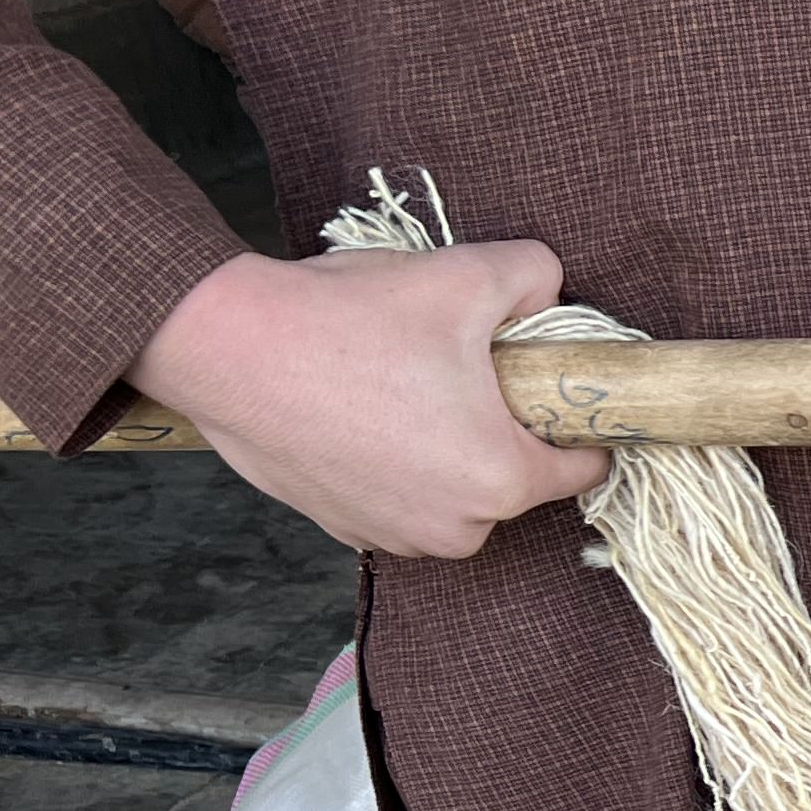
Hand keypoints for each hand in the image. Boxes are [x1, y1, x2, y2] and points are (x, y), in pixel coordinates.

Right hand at [132, 242, 603, 557]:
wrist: (228, 347)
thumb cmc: (349, 319)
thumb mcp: (465, 275)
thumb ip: (535, 275)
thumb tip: (550, 286)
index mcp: (501, 480)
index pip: (583, 467)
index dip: (579, 420)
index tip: (553, 387)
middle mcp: (455, 529)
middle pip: (515, 478)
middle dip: (503, 430)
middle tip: (463, 370)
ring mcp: (394, 535)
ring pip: (455, 492)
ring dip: (446, 449)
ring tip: (407, 385)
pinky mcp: (345, 528)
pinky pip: (399, 498)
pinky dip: (394, 463)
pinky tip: (366, 410)